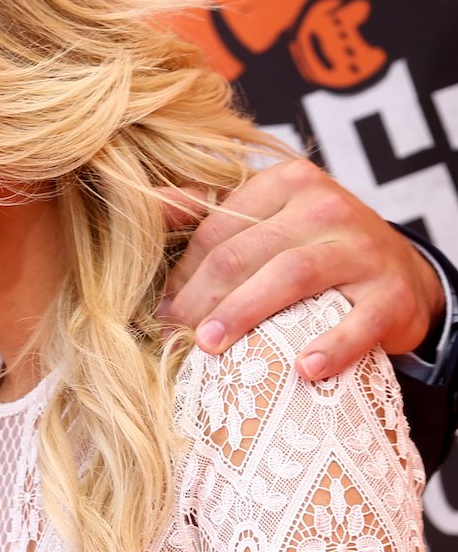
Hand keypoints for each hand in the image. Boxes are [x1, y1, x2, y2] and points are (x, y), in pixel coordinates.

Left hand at [159, 159, 440, 378]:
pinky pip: (359, 320)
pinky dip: (331, 345)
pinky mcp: (394, 293)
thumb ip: (209, 209)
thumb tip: (147, 204)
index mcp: (287, 182)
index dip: (182, 274)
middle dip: (201, 298)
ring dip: (244, 313)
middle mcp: (326, 206)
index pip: (216, 230)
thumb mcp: (269, 217)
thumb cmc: (316, 247)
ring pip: (290, 275)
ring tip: (210, 346)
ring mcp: (364, 249)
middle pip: (244, 254)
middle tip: (175, 336)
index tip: (163, 310)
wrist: (404, 275)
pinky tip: (303, 369)